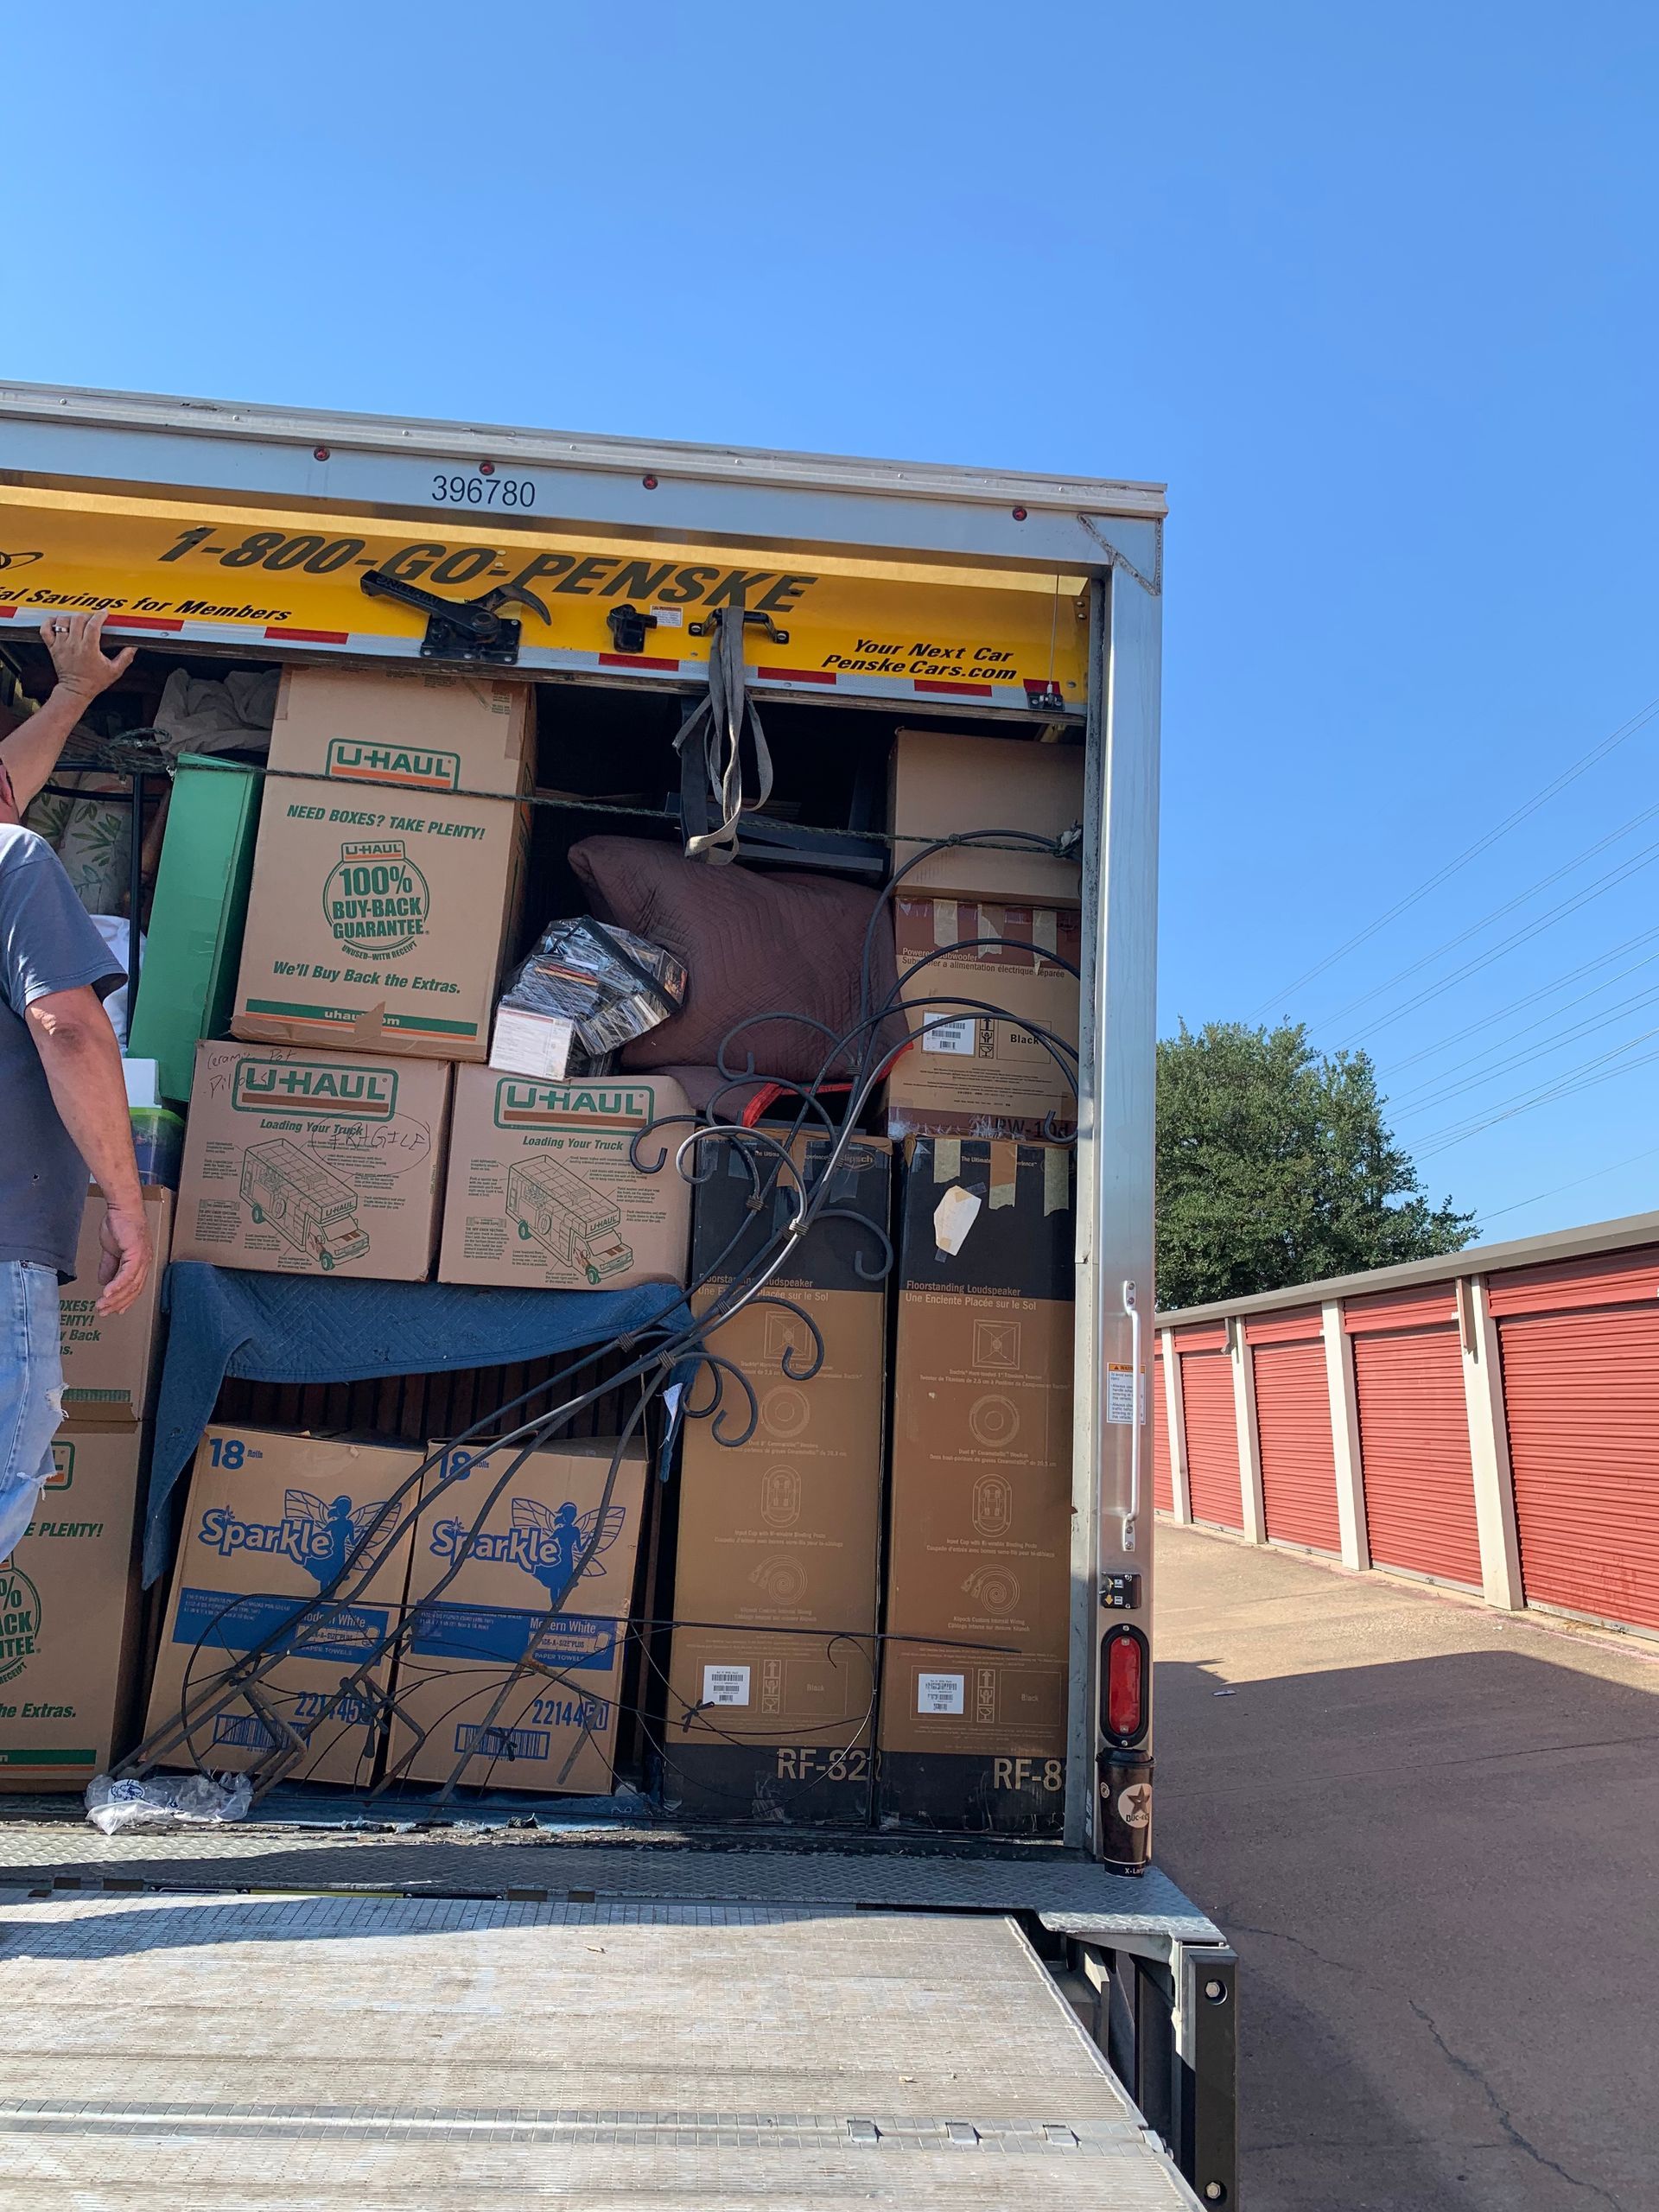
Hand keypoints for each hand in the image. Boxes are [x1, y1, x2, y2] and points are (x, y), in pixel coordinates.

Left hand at [42, 612, 135, 702]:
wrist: (75, 691)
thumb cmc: (93, 682)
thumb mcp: (114, 671)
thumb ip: (125, 658)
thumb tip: (132, 648)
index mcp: (89, 649)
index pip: (93, 625)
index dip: (100, 615)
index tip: (104, 613)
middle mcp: (73, 644)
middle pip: (78, 619)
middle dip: (87, 614)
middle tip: (92, 617)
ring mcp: (61, 645)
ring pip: (62, 621)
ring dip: (71, 617)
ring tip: (77, 621)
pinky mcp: (52, 647)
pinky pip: (46, 629)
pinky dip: (50, 622)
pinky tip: (58, 622)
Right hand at [96, 1202, 151, 1317]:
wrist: (122, 1208)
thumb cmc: (119, 1224)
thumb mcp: (111, 1250)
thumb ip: (109, 1266)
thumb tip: (104, 1281)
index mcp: (140, 1263)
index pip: (135, 1287)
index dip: (125, 1300)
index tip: (114, 1311)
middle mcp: (145, 1263)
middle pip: (133, 1290)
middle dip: (117, 1304)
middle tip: (103, 1312)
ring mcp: (142, 1258)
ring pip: (130, 1285)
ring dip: (115, 1298)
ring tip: (102, 1306)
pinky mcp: (136, 1253)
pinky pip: (127, 1274)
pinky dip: (117, 1285)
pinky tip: (106, 1293)